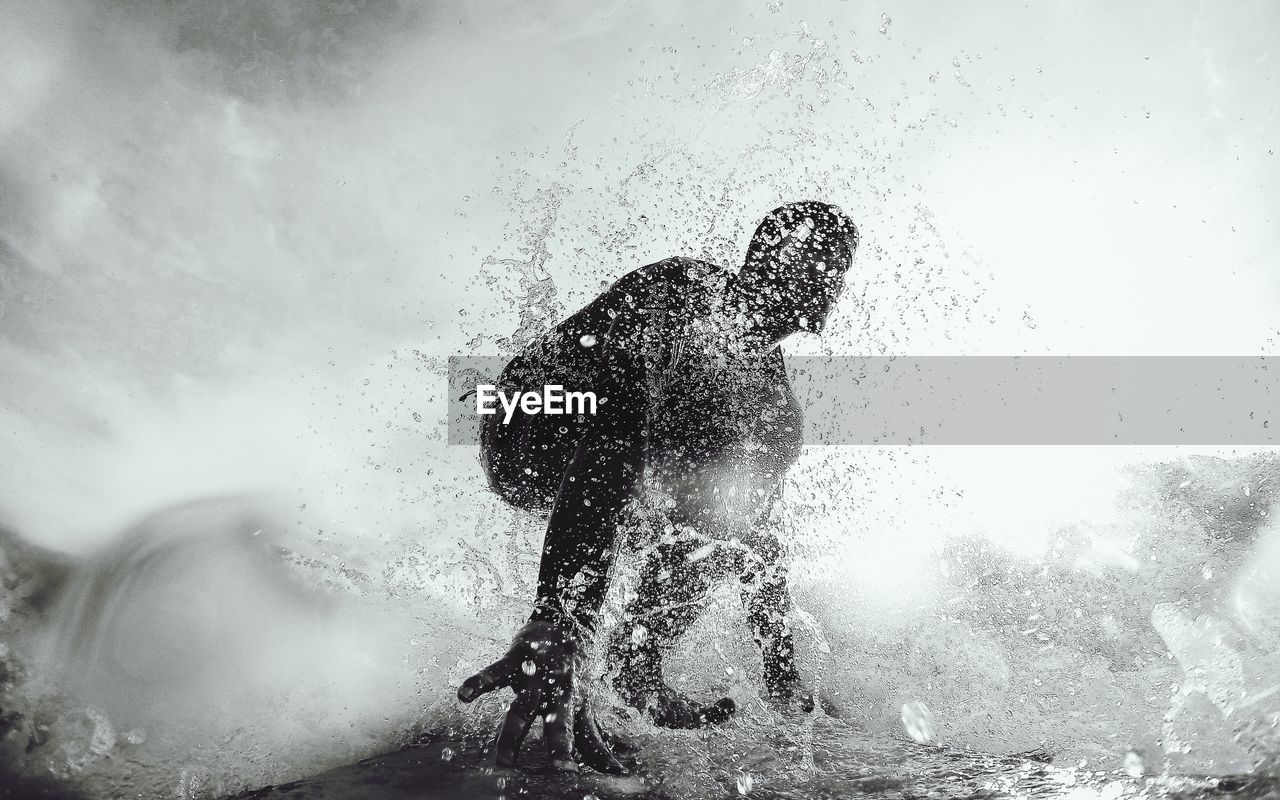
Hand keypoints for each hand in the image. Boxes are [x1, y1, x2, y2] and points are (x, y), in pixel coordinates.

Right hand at [457, 621, 628, 773]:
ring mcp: (536, 676)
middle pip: (558, 723)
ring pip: (522, 709)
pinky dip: (479, 682)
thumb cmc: (573, 676)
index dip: (589, 755)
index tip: (582, 776)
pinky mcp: (515, 660)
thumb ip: (595, 742)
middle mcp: (559, 691)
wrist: (564, 622)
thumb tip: (619, 773)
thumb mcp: (585, 707)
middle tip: (561, 770)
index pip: (584, 736)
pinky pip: (495, 673)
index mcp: (577, 705)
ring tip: (503, 764)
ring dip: (513, 737)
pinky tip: (463, 696)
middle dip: (559, 745)